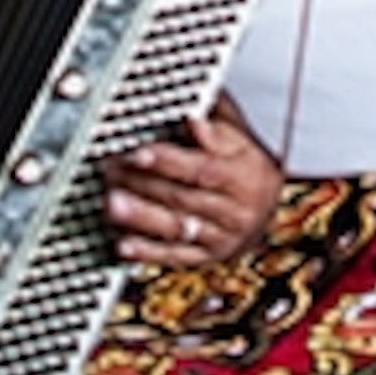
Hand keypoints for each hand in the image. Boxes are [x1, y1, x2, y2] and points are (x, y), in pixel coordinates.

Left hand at [100, 94, 282, 267]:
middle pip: (184, 198)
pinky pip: (175, 256)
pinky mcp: (206, 257)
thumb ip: (215, 127)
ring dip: (141, 217)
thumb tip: (193, 117)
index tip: (139, 153)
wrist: (264, 211)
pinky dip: (147, 252)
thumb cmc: (246, 167)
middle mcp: (237, 211)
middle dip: (143, 183)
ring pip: (178, 227)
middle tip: (111, 169)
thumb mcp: (239, 139)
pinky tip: (124, 244)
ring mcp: (221, 238)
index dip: (169, 162)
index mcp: (246, 177)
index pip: (204, 169)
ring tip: (112, 204)